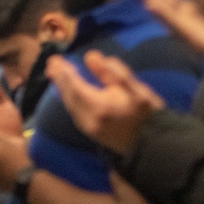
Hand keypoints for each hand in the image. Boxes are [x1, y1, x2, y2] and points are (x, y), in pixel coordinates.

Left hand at [46, 50, 164, 153]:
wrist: (153, 146)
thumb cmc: (147, 114)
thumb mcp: (136, 89)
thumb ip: (113, 72)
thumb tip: (90, 57)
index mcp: (99, 106)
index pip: (74, 86)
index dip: (64, 72)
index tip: (55, 60)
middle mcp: (88, 119)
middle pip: (69, 96)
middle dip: (59, 79)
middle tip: (51, 64)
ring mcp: (88, 128)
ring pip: (70, 105)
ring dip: (62, 89)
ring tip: (55, 75)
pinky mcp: (91, 133)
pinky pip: (74, 112)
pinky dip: (69, 99)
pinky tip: (68, 93)